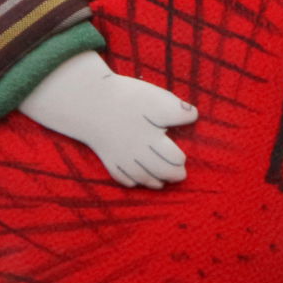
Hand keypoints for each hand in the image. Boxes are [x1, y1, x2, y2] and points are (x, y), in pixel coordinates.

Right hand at [18, 51, 198, 187]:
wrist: (89, 101)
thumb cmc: (126, 98)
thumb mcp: (156, 98)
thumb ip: (178, 110)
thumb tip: (193, 115)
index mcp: (153, 139)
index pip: (174, 159)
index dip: (180, 160)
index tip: (182, 159)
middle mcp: (139, 153)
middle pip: (160, 172)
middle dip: (173, 175)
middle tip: (180, 175)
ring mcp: (121, 157)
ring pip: (141, 178)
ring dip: (153, 182)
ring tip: (162, 183)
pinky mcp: (106, 157)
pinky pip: (120, 177)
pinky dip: (130, 182)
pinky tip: (135, 183)